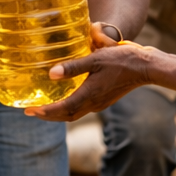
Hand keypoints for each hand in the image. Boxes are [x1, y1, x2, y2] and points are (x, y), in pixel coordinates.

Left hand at [23, 23, 152, 120]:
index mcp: (89, 95)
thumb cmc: (121, 60)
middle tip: (31, 111)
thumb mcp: (94, 59)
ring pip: (74, 114)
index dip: (44, 112)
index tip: (29, 110)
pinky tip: (65, 99)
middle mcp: (94, 103)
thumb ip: (72, 67)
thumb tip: (51, 74)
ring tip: (44, 108)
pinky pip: (82, 108)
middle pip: (66, 116)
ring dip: (58, 113)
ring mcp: (100, 103)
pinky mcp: (105, 100)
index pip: (62, 109)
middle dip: (48, 115)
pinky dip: (69, 107)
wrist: (146, 67)